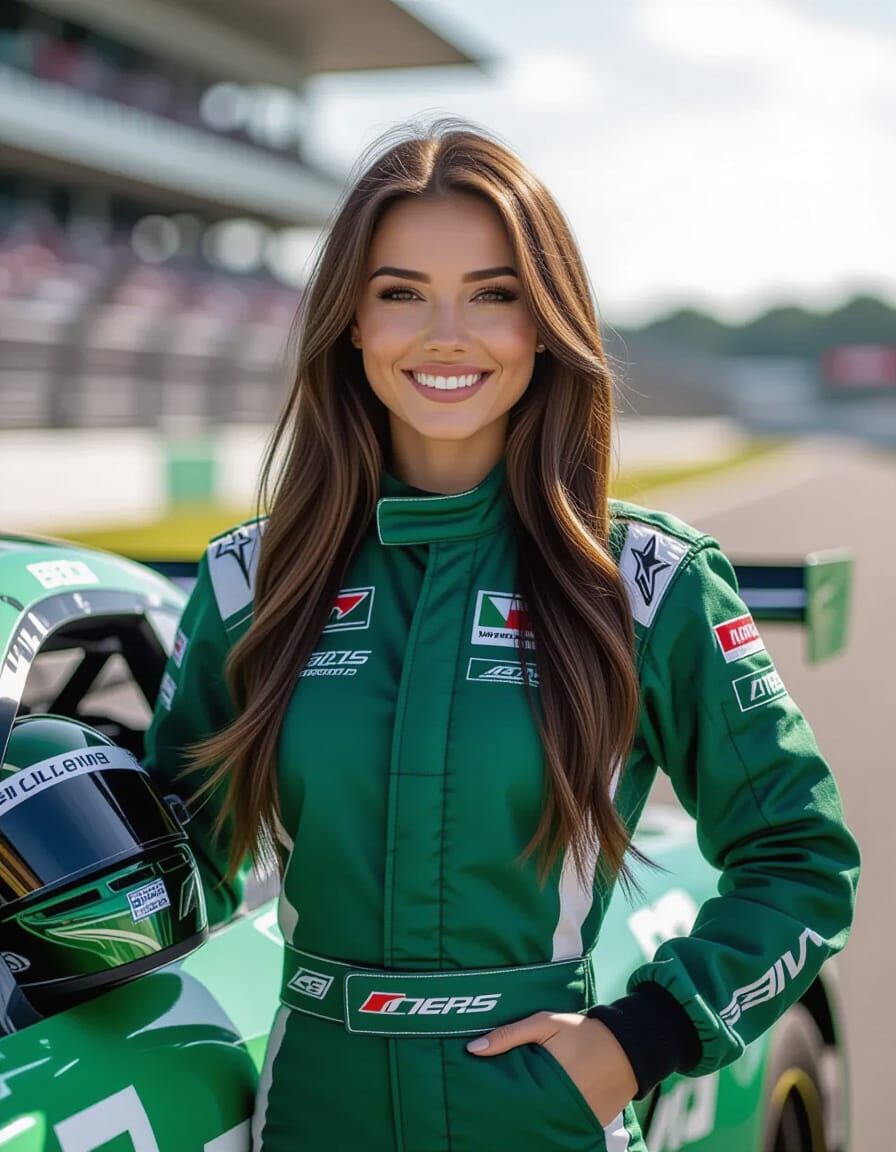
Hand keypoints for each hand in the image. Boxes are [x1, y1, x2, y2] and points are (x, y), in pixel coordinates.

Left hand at [466, 1012, 636, 1126]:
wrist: (627, 1046)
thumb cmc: (581, 1032)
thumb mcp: (545, 1024)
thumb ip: (510, 1035)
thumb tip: (473, 1049)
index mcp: (548, 1082)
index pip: (513, 1101)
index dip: (495, 1101)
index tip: (480, 1097)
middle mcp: (562, 1107)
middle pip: (525, 1118)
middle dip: (509, 1113)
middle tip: (491, 1109)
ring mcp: (576, 1120)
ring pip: (543, 1125)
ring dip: (529, 1120)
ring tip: (511, 1114)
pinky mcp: (588, 1126)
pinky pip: (562, 1128)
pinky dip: (550, 1122)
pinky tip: (537, 1115)